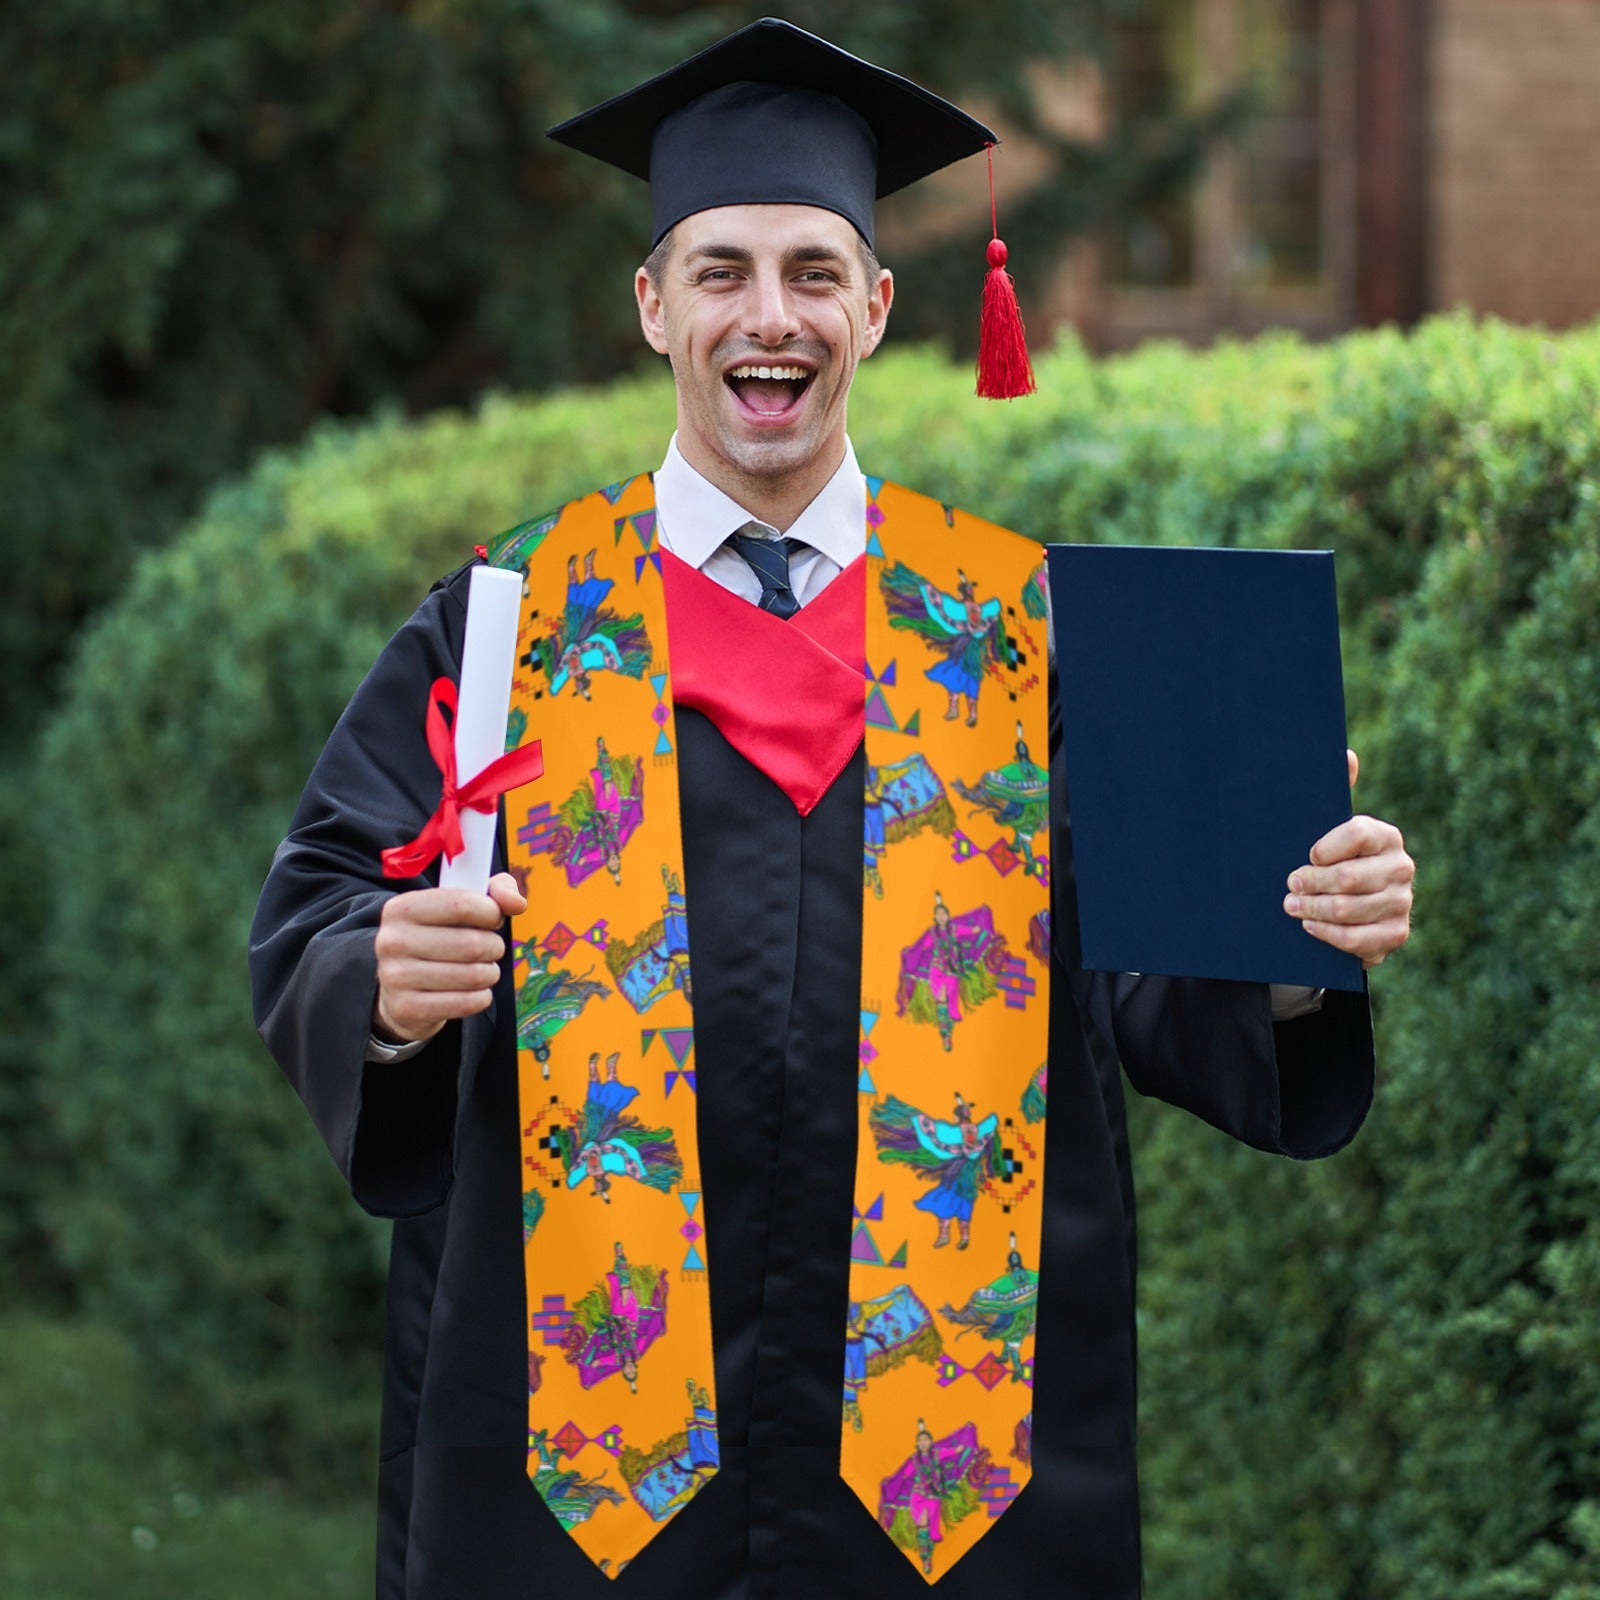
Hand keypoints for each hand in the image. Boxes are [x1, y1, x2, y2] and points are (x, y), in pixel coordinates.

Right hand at [372, 871, 527, 1043]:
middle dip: (494, 947)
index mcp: (402, 908)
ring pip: (473, 975)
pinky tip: (474, 991)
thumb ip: (495, 892)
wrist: (401, 988)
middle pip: (472, 944)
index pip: (461, 904)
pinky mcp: (406, 1008)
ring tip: (482, 970)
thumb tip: (517, 903)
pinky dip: (481, 997)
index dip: (491, 913)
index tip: (493, 919)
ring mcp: (395, 977)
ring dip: (490, 973)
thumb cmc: (440, 938)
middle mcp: (392, 940)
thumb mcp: (462, 905)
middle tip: (490, 949)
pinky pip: (466, 1003)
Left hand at [1283, 750, 1413, 967]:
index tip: (1306, 855)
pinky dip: (1327, 934)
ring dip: (1312, 909)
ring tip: (1291, 906)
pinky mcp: (1395, 934)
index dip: (1325, 847)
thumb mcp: (1329, 828)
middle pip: (1348, 877)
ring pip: (1348, 909)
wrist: (1350, 909)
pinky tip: (1310, 926)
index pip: (1356, 833)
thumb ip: (1336, 792)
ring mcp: (1401, 903)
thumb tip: (1346, 754)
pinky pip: (1356, 939)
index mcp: (1386, 836)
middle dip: (1310, 883)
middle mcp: (1401, 867)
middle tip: (1289, 885)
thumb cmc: (1332, 860)